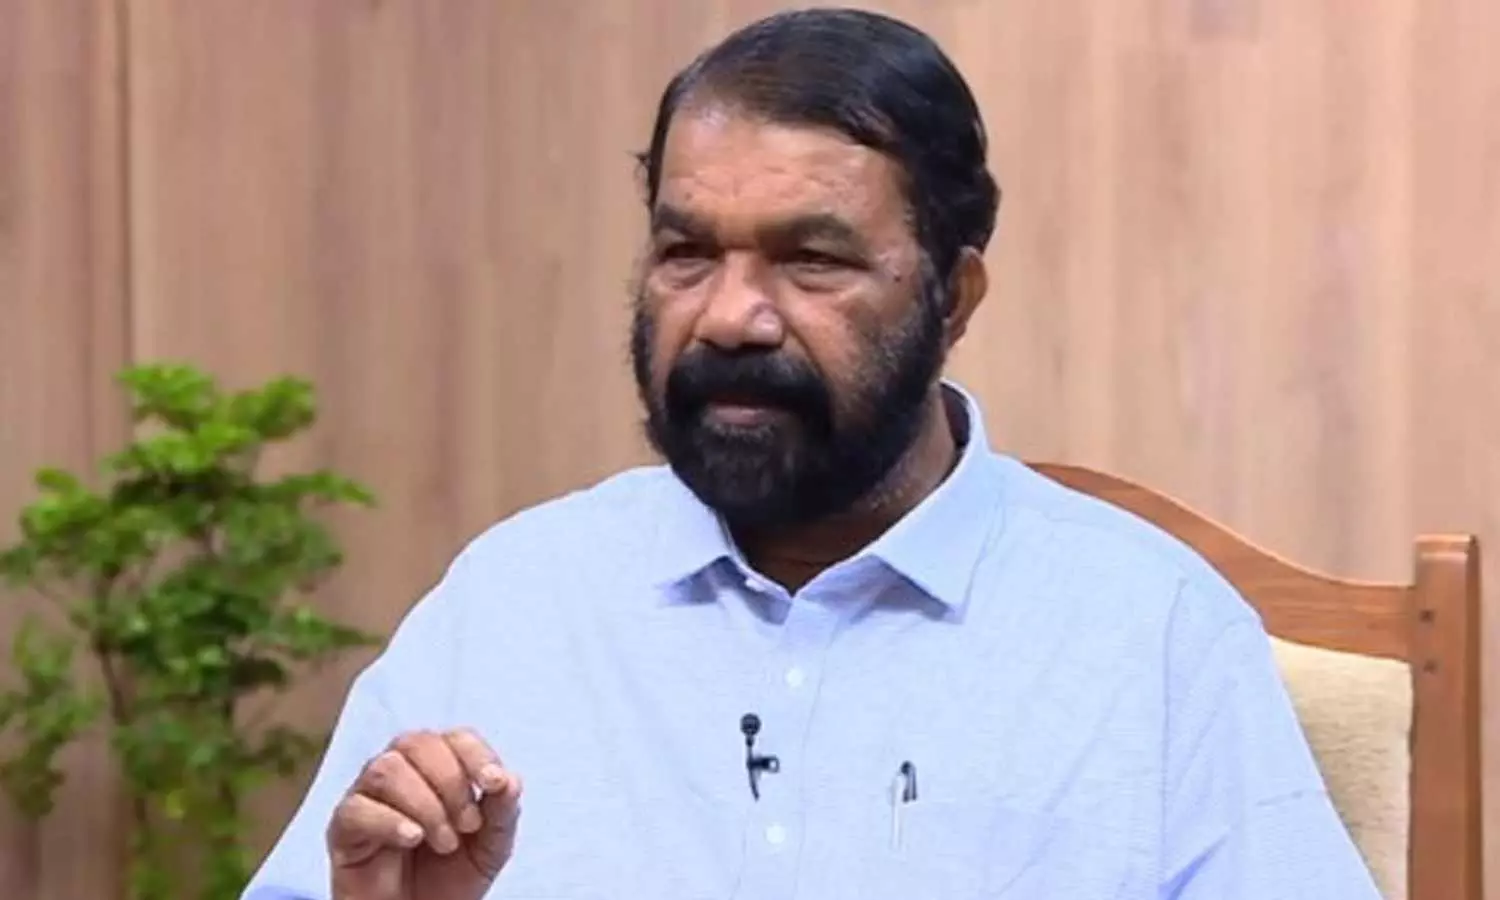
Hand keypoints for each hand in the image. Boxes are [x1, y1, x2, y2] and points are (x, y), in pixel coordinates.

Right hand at [327, 728, 522, 899]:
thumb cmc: (452, 875)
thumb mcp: (491, 846)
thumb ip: (502, 812)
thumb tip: (509, 779)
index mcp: (438, 766)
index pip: (456, 737)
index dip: (477, 755)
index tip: (493, 784)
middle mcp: (400, 771)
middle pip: (417, 743)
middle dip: (451, 782)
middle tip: (468, 825)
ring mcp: (367, 796)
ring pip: (387, 769)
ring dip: (425, 805)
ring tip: (444, 842)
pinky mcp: (343, 827)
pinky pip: (358, 808)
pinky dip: (391, 821)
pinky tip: (413, 839)